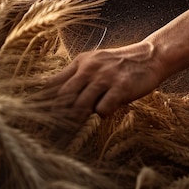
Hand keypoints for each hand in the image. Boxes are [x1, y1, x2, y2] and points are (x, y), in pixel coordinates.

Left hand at [44, 41, 164, 122]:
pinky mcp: (120, 87)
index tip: (38, 117)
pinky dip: (101, 115)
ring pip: (80, 105)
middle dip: (58, 116)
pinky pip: (102, 109)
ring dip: (77, 120)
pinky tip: (106, 112)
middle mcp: (90, 68)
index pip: (53, 83)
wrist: (150, 57)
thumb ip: (78, 77)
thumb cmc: (120, 65)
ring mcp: (105, 77)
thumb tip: (56, 99)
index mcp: (81, 62)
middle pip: (63, 96)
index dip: (43, 102)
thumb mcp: (95, 63)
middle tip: (54, 131)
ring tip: (76, 131)